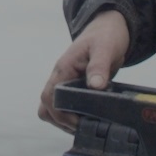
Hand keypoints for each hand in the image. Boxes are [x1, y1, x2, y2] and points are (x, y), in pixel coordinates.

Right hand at [37, 9, 129, 132]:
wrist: (109, 28)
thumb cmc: (106, 36)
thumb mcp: (105, 49)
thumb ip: (99, 66)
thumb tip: (95, 87)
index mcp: (64, 68)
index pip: (50, 97)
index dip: (61, 114)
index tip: (80, 123)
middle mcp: (60, 76)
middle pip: (46, 106)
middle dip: (61, 121)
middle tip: (84, 127)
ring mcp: (65, 82)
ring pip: (51, 108)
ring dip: (64, 120)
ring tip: (85, 126)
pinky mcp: (73, 87)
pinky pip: (62, 105)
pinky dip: (71, 116)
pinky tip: (88, 119)